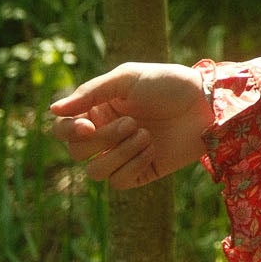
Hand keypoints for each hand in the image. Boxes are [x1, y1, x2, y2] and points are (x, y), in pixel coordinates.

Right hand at [48, 62, 215, 188]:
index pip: (64, 130)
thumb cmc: (167, 84)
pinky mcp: (141, 173)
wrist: (207, 103)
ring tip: (145, 135)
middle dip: (102, 140)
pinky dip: (134, 165)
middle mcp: (106, 135)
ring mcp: (123, 155)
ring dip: (119, 154)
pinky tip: (153, 148)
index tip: (87, 125)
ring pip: (95, 173)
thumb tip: (53, 111)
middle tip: (132, 123)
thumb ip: (89, 93)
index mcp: (98, 110)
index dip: (68, 132)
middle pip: (77, 153)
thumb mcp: (127, 78)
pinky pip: (120, 182)